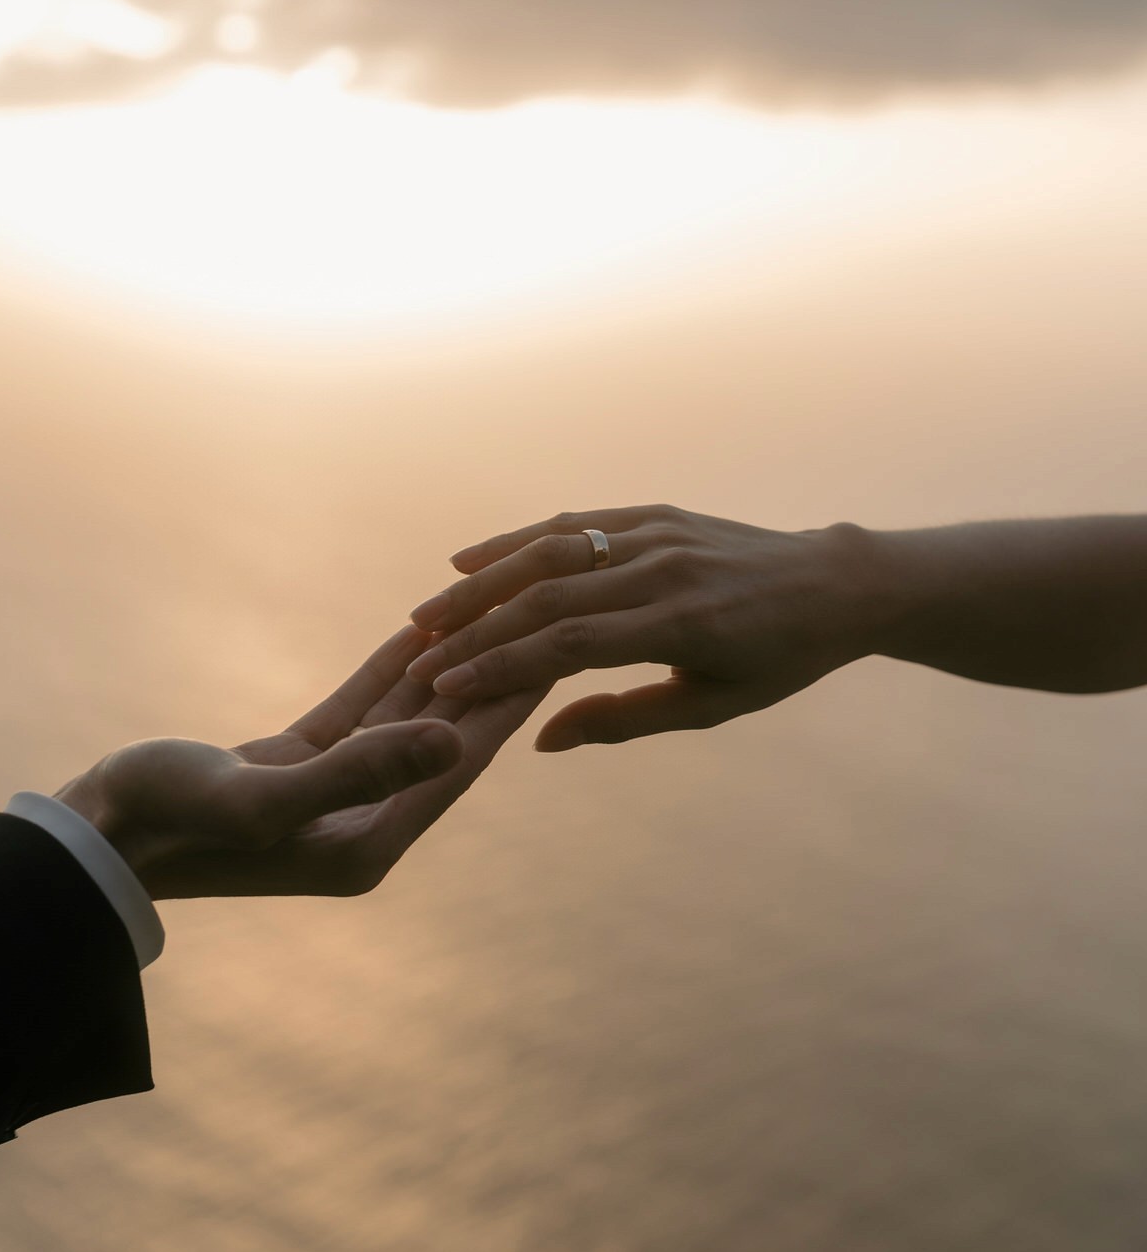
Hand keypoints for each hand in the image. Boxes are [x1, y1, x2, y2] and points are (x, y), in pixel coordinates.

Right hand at [58, 627, 544, 896]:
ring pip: (406, 718)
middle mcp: (361, 822)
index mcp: (368, 841)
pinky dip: (391, 669)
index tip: (559, 652)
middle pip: (444, 737)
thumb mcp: (265, 799)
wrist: (97, 838)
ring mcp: (331, 794)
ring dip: (447, 666)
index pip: (457, 763)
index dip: (508, 702)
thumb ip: (363, 770)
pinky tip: (420, 630)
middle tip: (545, 620)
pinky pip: (362, 710)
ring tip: (497, 614)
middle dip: (493, 677)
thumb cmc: (171, 825)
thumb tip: (455, 745)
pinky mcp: (298, 766)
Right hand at [406, 506, 874, 749]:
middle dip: (476, 631)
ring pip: (551, 551)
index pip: (570, 646)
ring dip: (482, 582)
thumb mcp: (711, 706)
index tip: (446, 688)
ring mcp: (657, 532)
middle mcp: (663, 570)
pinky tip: (471, 559)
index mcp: (682, 625)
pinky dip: (518, 539)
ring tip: (428, 613)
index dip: (501, 666)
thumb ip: (623, 720)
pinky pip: (575, 521)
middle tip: (419, 660)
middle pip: (547, 596)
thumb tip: (541, 741)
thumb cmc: (776, 660)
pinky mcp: (654, 511)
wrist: (833, 585)